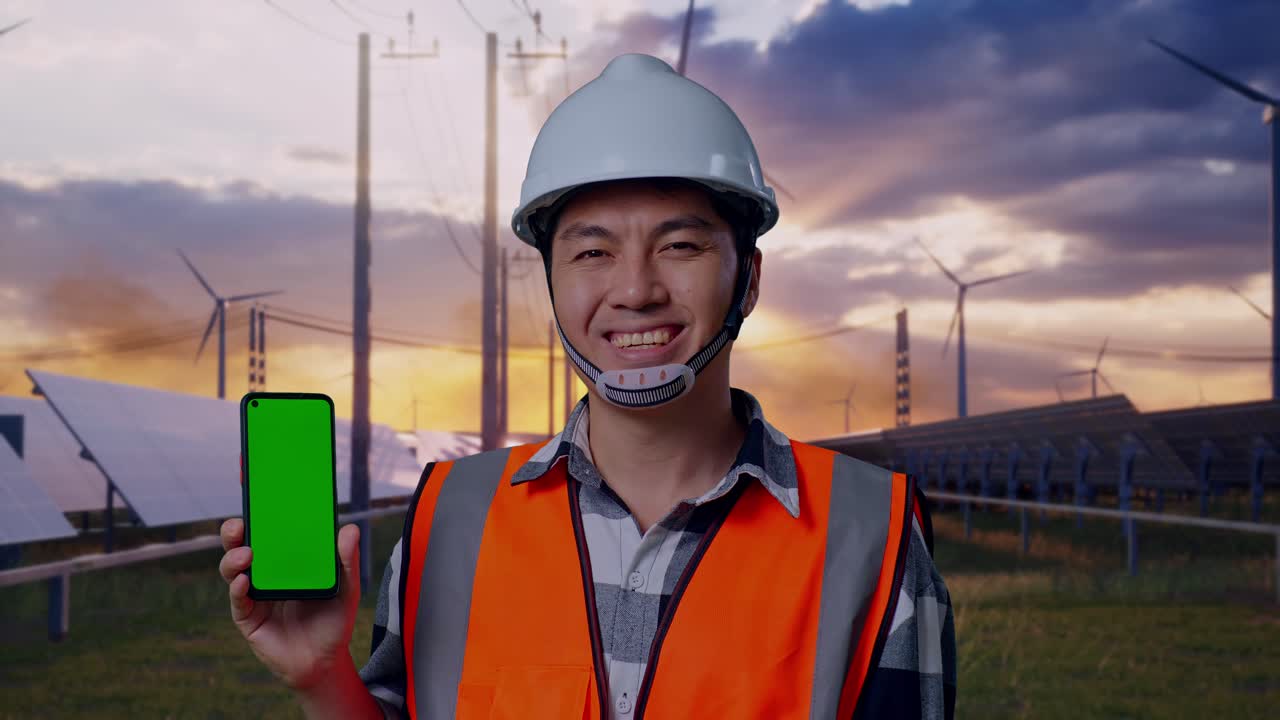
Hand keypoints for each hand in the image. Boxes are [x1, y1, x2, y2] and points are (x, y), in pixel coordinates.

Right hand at [218, 517, 362, 691]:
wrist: (324, 661)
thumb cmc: (333, 621)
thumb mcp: (347, 589)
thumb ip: (347, 561)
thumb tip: (350, 529)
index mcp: (287, 560)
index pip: (269, 532)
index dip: (259, 513)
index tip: (256, 493)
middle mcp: (266, 573)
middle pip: (242, 545)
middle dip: (235, 531)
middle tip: (240, 524)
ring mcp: (254, 594)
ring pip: (232, 569)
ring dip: (234, 558)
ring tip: (247, 555)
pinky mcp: (248, 617)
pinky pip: (238, 600)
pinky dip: (238, 589)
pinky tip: (244, 582)